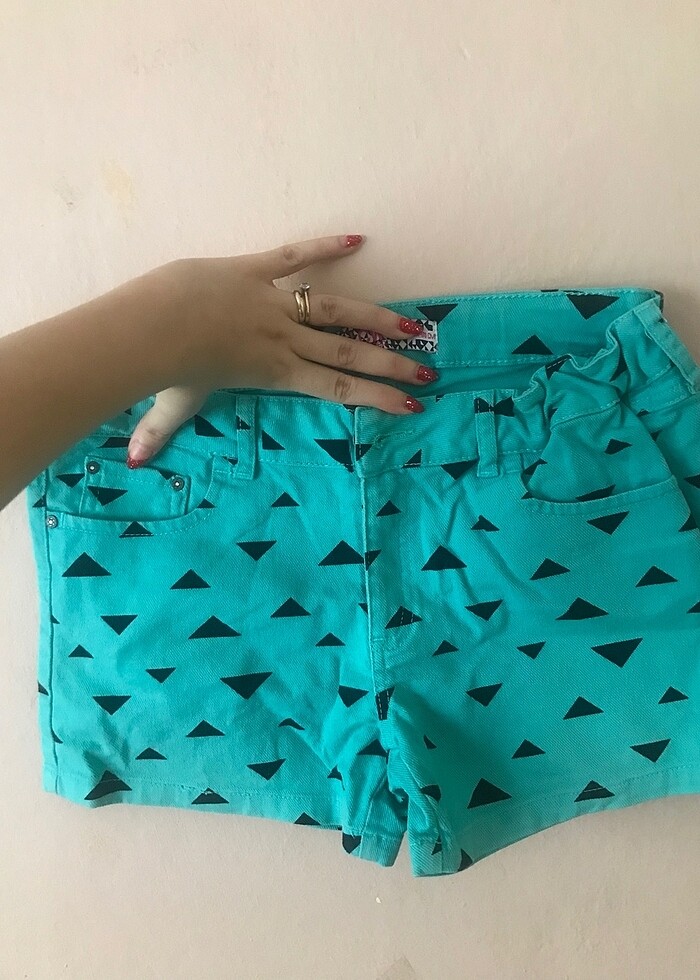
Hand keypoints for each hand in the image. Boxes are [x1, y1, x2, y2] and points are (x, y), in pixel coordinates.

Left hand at [126, 234, 434, 465]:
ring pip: (335, 310)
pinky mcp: (256, 270)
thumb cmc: (163, 368)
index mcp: (275, 373)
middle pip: (349, 354)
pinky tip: (358, 239)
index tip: (410, 406)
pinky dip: (324, 246)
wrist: (151, 325)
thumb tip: (134, 464)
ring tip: (414, 327)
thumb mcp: (170, 405)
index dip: (376, 399)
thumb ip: (158, 433)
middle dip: (391, 365)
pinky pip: (295, 256)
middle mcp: (285, 340)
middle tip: (428, 372)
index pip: (336, 390)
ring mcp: (274, 303)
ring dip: (376, 318)